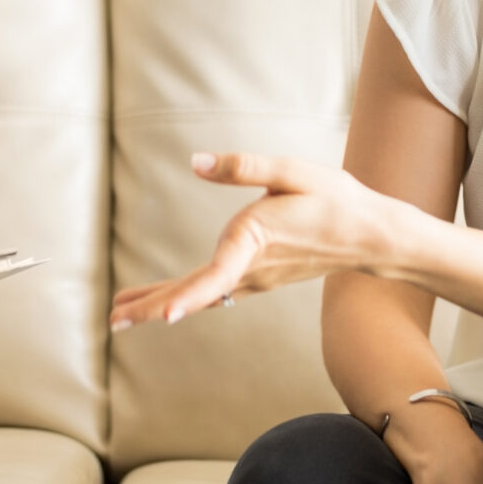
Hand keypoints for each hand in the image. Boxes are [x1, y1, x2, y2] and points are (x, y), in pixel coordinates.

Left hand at [109, 151, 407, 329]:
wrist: (369, 234)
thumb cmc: (335, 199)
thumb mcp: (292, 171)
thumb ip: (242, 166)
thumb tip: (195, 162)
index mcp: (256, 240)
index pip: (217, 275)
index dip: (188, 296)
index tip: (164, 316)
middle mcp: (252, 267)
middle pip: (196, 294)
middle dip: (152, 308)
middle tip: (113, 321)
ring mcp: (255, 278)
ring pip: (202, 296)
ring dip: (161, 304)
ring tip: (122, 315)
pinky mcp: (259, 277)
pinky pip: (214, 293)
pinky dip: (185, 298)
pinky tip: (166, 302)